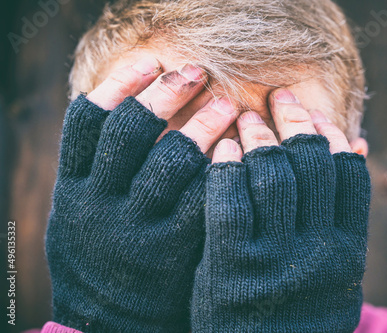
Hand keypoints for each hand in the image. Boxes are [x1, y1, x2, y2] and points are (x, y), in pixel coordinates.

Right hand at [46, 56, 237, 331]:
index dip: (118, 85)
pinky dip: (225, 167)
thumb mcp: (83, 213)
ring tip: (228, 105)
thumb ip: (99, 170)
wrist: (112, 323)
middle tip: (197, 71)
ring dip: (203, 124)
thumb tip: (132, 106)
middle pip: (130, 131)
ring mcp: (137, 230)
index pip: (87, 123)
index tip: (150, 60)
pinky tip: (241, 149)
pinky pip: (205, 197)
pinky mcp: (175, 251)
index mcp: (72, 191)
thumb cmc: (104, 255)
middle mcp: (98, 206)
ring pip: (172, 159)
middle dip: (166, 93)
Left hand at [192, 88, 370, 331]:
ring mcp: (274, 260)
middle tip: (278, 97)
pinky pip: (229, 202)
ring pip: (271, 176)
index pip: (348, 175)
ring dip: (259, 137)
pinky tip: (223, 149)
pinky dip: (227, 168)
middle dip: (294, 121)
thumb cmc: (299, 310)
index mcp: (349, 252)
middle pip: (311, 164)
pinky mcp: (231, 269)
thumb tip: (358, 144)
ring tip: (247, 116)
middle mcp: (318, 252)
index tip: (314, 114)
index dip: (331, 135)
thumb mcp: (337, 271)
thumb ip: (346, 215)